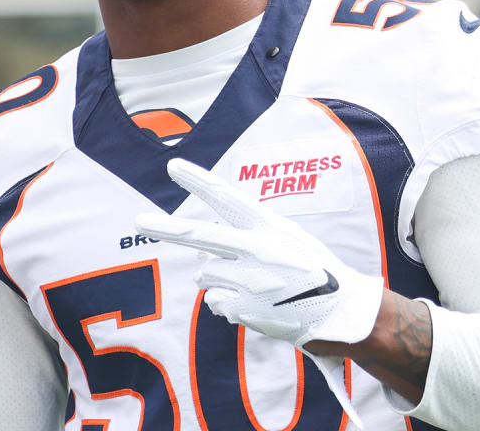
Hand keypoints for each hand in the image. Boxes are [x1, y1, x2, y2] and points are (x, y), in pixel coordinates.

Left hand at [136, 159, 384, 428]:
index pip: (227, 198)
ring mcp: (249, 281)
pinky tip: (255, 305)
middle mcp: (256, 250)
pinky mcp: (243, 309)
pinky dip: (227, 304)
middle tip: (138, 220)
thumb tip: (200, 261)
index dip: (198, 181)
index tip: (173, 166)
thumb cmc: (311, 270)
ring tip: (253, 285)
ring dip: (217, 280)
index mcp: (268, 226)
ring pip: (204, 276)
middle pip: (200, 235)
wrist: (341, 313)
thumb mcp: (287, 239)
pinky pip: (214, 303)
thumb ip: (245, 240)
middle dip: (165, 227)